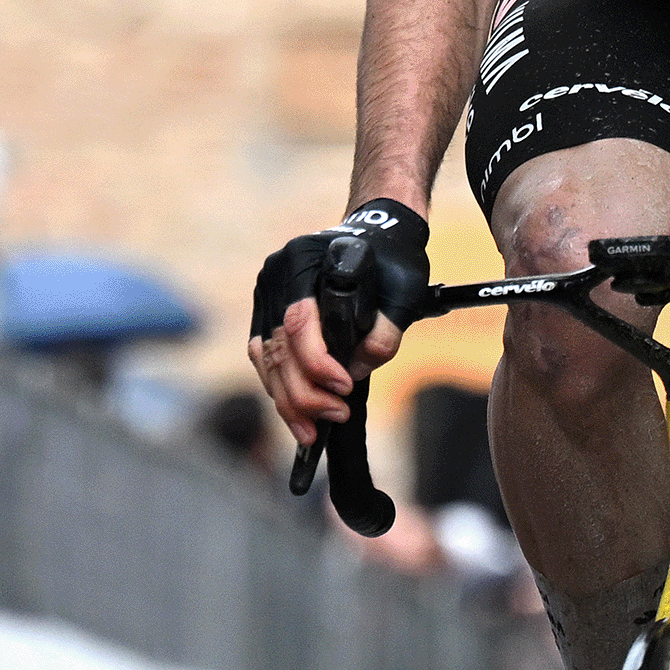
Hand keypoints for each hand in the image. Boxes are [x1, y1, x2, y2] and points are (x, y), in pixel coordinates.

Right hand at [248, 199, 432, 440]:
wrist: (377, 236)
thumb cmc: (392, 259)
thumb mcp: (404, 291)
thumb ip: (385, 333)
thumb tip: (355, 370)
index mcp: (303, 261)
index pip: (298, 321)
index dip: (317, 362)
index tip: (344, 386)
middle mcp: (276, 277)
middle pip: (277, 347)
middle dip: (303, 392)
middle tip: (334, 416)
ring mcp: (267, 296)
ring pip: (266, 359)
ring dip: (288, 401)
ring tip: (312, 432)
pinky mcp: (266, 315)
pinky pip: (266, 360)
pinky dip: (281, 390)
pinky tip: (300, 415)